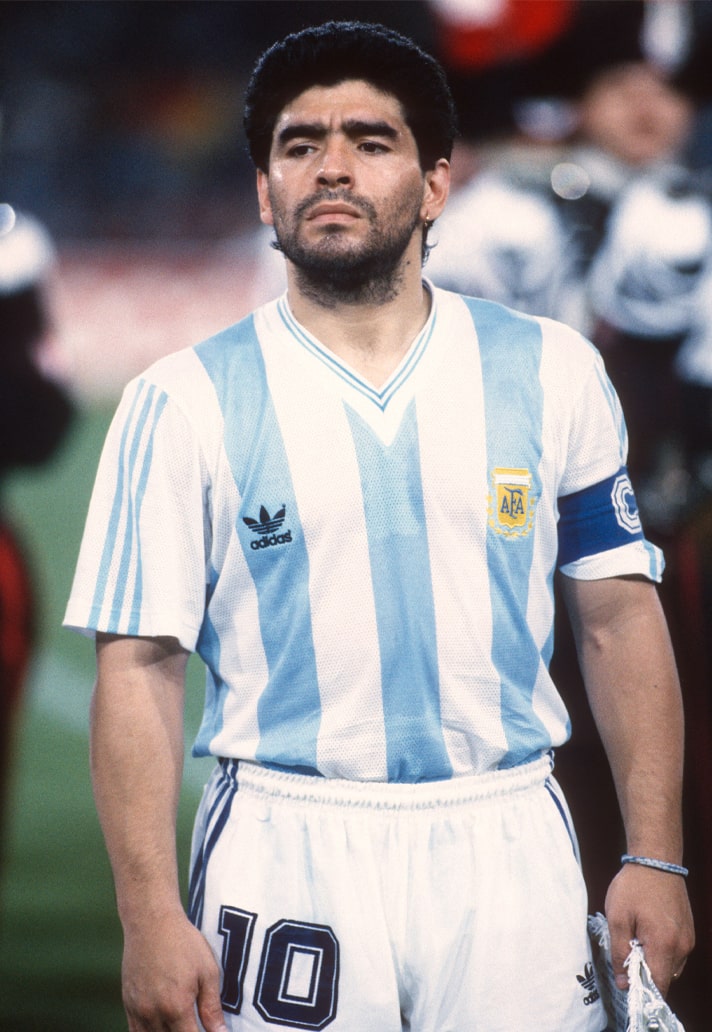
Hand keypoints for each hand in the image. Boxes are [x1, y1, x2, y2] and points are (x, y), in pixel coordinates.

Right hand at [122, 908, 227, 1031]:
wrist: (151, 922)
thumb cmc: (183, 942)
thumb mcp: (208, 971)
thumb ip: (212, 1008)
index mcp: (177, 1007)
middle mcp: (154, 1014)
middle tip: (195, 1024)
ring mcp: (138, 1011)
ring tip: (181, 1024)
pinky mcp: (128, 1005)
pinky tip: (163, 1028)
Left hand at [605, 862, 694, 996]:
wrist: (656, 861)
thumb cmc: (634, 886)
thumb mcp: (617, 918)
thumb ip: (620, 953)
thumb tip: (623, 983)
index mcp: (664, 944)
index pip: (658, 986)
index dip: (641, 990)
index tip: (626, 984)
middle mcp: (682, 946)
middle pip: (664, 978)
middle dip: (644, 973)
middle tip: (627, 952)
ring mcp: (688, 940)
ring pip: (670, 967)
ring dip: (653, 962)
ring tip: (637, 937)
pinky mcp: (689, 932)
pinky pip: (675, 954)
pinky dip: (661, 951)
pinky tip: (647, 932)